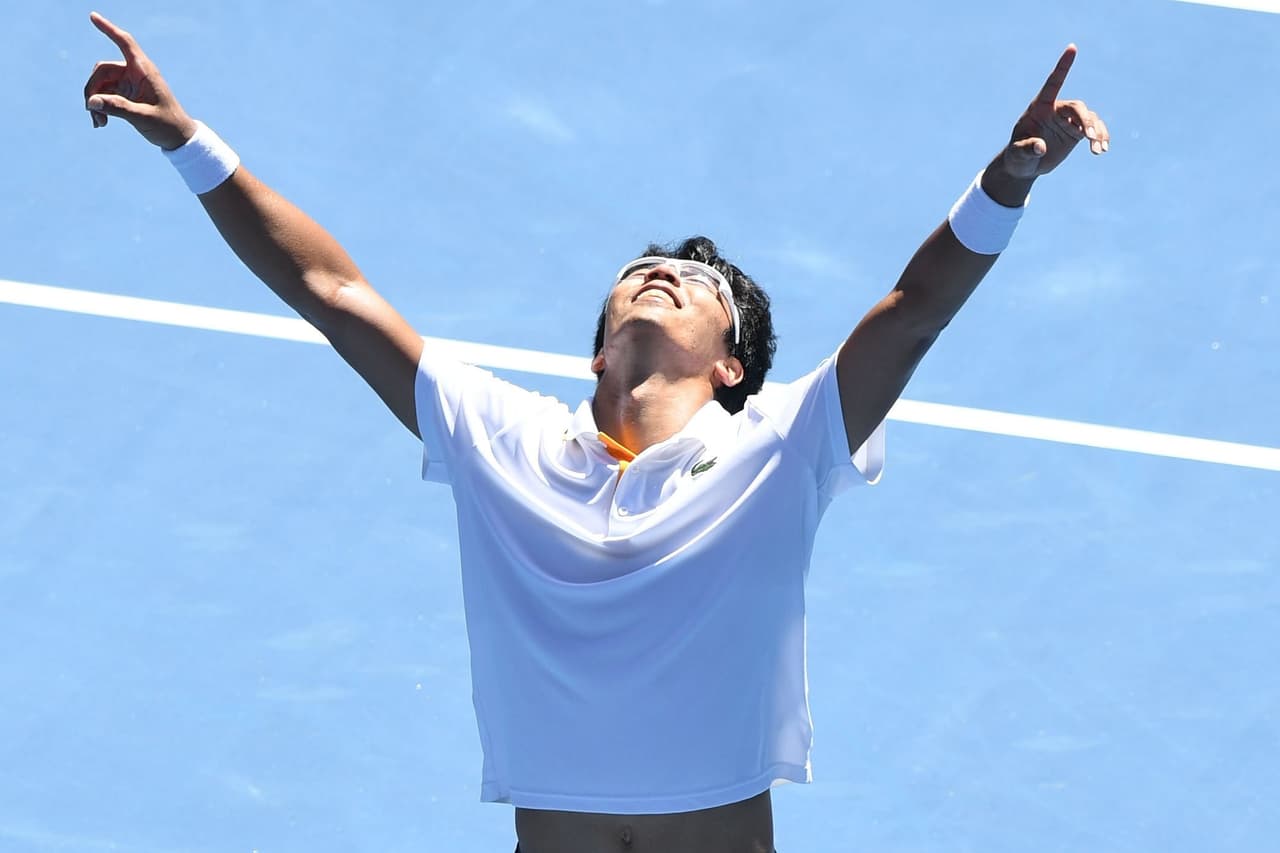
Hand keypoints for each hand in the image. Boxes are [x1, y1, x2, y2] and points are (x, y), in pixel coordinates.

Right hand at [83, 12, 196, 149]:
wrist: (178, 138)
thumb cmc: (167, 125)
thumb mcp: (143, 117)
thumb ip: (118, 108)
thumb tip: (92, 102)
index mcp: (144, 71)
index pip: (125, 43)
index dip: (109, 29)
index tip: (93, 16)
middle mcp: (135, 73)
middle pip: (102, 70)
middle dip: (93, 89)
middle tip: (92, 111)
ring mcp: (129, 83)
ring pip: (100, 84)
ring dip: (95, 101)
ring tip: (99, 123)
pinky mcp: (126, 94)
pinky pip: (104, 95)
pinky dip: (100, 107)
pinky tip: (101, 123)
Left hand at [998, 45, 1109, 179]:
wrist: (1025, 166)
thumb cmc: (1016, 157)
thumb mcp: (1016, 154)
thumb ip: (1026, 149)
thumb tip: (1040, 147)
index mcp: (1039, 108)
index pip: (1053, 83)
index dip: (1063, 66)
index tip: (1072, 48)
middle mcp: (1056, 110)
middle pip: (1077, 107)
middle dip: (1086, 120)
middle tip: (1089, 136)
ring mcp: (1069, 121)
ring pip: (1090, 118)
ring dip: (1097, 132)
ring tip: (1097, 150)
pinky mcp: (1077, 133)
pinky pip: (1095, 130)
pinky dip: (1101, 137)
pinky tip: (1102, 149)